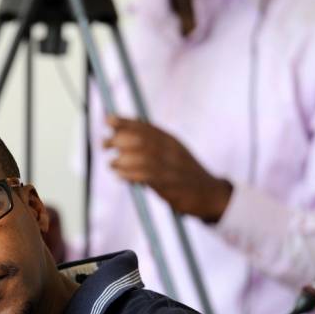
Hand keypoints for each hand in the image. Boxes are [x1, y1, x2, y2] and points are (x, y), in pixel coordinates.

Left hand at [104, 115, 232, 221]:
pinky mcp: (168, 185)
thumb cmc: (184, 173)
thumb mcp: (171, 152)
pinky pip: (145, 176)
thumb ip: (151, 144)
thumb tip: (122, 135)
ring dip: (120, 158)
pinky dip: (128, 174)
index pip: (145, 127)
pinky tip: (119, 175)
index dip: (125, 122)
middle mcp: (171, 151)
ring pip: (140, 157)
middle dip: (118, 139)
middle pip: (141, 140)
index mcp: (171, 140)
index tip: (108, 119)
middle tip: (104, 144)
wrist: (210, 194)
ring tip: (111, 163)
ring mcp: (170, 167)